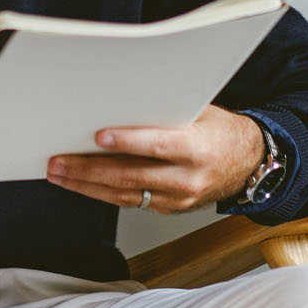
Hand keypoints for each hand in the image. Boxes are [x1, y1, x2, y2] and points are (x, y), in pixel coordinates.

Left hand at [45, 104, 262, 212]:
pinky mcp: (169, 208)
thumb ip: (164, 111)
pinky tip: (81, 184)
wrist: (248, 164)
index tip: (98, 137)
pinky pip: (130, 202)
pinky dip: (102, 193)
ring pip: (124, 194)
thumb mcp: (200, 112)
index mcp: (198, 149)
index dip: (127, 142)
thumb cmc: (220, 131)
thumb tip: (121, 100)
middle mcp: (188, 178)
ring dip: (86, 185)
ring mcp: (178, 198)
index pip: (157, 146)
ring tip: (58, 173)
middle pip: (130, 176)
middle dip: (88, 169)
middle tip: (58, 161)